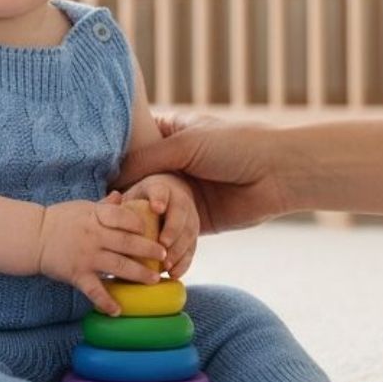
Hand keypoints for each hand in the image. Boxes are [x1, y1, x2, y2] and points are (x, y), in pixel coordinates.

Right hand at [37, 197, 166, 315]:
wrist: (33, 237)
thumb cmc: (59, 220)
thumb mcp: (81, 207)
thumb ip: (103, 205)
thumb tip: (120, 196)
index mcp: (95, 217)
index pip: (122, 217)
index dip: (139, 223)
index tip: (151, 229)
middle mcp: (93, 236)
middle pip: (127, 243)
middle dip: (148, 250)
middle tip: (164, 255)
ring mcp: (86, 257)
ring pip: (118, 266)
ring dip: (138, 274)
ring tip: (154, 280)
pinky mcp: (77, 275)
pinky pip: (94, 291)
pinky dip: (106, 302)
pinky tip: (118, 311)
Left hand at [114, 174, 198, 278]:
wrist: (170, 199)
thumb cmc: (143, 201)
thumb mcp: (133, 196)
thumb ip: (121, 204)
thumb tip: (112, 203)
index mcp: (162, 188)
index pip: (161, 190)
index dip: (160, 198)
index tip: (156, 208)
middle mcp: (180, 201)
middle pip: (180, 213)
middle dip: (172, 229)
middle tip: (163, 244)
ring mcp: (190, 219)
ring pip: (188, 233)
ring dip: (178, 250)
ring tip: (166, 265)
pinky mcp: (194, 236)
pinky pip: (192, 249)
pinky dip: (184, 263)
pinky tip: (174, 274)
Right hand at [115, 114, 292, 233]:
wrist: (278, 174)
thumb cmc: (233, 146)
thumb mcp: (183, 145)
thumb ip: (145, 160)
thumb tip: (112, 179)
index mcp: (170, 135)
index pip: (134, 148)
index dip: (118, 164)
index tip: (104, 181)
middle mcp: (174, 164)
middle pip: (141, 183)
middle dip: (131, 201)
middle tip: (116, 216)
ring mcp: (185, 192)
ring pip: (155, 211)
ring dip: (148, 225)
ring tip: (138, 235)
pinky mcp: (198, 219)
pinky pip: (175, 231)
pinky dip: (166, 239)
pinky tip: (153, 247)